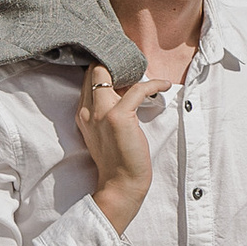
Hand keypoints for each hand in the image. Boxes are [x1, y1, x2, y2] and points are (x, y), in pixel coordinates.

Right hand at [75, 63, 151, 234]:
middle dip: (114, 61)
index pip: (88, 79)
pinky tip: (164, 85)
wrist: (121, 184)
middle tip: (134, 63)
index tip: (123, 64)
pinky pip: (137, 88)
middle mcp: (87, 111)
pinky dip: (154, 84)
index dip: (104, 67)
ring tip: (146, 72)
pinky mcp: (118, 117)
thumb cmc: (119, 160)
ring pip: (107, 72)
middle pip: (94, 71)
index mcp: (82, 114)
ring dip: (130, 69)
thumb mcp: (104, 132)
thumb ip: (107, 111)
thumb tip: (125, 88)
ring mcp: (100, 113)